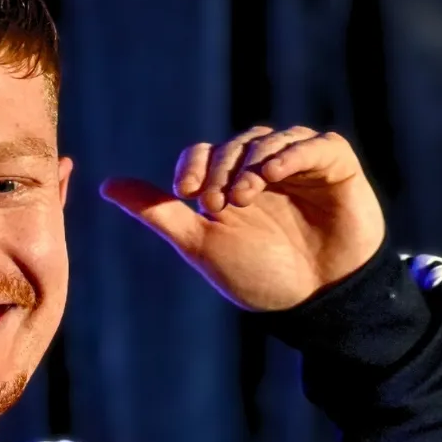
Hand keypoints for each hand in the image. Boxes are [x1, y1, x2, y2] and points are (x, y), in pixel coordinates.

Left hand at [101, 125, 384, 311]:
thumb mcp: (200, 244)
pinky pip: (315, 145)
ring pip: (269, 140)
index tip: (186, 195)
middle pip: (233, 146)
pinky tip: (274, 174)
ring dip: (250, 162)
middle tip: (216, 205)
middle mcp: (262, 170)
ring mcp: (300, 166)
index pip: (202, 154)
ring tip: (244, 196)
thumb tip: (106, 186)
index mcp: (228, 184)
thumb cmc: (258, 275)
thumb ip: (157, 213)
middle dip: (219, 170)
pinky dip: (292, 153)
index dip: (191, 166)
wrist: (314, 301)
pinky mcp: (335, 166)